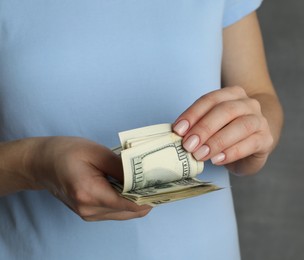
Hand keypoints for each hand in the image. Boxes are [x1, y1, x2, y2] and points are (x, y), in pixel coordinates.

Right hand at [30, 137, 150, 220]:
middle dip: (147, 197)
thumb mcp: (96, 153)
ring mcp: (88, 214)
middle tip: (161, 182)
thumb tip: (144, 175)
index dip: (149, 196)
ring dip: (138, 200)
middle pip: (130, 211)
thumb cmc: (65, 152)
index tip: (165, 186)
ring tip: (149, 183)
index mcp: (89, 193)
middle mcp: (89, 209)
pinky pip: (116, 211)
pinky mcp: (89, 213)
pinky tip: (133, 187)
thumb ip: (121, 166)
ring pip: (125, 213)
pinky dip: (127, 201)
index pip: (129, 203)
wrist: (40, 163)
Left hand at [173, 86, 273, 174]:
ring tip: (201, 155)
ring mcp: (260, 120)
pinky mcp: (266, 139)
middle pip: (225, 110)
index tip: (178, 130)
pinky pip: (250, 143)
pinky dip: (232, 152)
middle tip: (188, 145)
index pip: (210, 99)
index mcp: (232, 94)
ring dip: (217, 141)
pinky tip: (217, 160)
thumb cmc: (229, 132)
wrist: (258, 141)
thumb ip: (198, 126)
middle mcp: (248, 103)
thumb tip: (177, 134)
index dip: (193, 114)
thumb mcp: (213, 126)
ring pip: (240, 126)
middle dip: (204, 128)